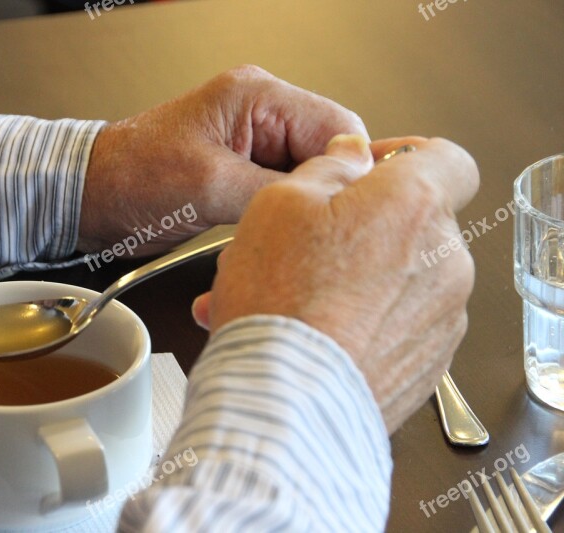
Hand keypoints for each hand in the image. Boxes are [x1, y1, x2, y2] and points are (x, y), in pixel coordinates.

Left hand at [77, 65, 366, 254]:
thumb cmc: (131, 177)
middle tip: (319, 232)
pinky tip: (273, 237)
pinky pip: (283, 194)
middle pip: (328, 152)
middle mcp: (261, 115)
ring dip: (304, 210)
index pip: (339, 126)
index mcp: (257, 97)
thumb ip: (277, 190)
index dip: (351, 169)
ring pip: (309, 178)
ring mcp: (252, 145)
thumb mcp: (209, 186)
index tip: (349, 211)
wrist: (90, 197)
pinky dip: (284, 217)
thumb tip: (330, 202)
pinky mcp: (242, 172)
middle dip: (326, 193)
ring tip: (291, 238)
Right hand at [194, 134, 478, 432]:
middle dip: (365, 229)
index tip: (367, 174)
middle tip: (307, 246)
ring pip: (400, 280)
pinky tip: (312, 333)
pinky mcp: (430, 365)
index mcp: (413, 206)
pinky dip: (363, 324)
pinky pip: (398, 328)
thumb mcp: (279, 203)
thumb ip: (328, 166)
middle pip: (414, 225)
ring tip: (292, 300)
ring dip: (355, 280)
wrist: (285, 404)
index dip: (404, 160)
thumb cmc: (279, 303)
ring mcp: (442, 318)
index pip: (446, 160)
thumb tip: (352, 156)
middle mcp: (444, 260)